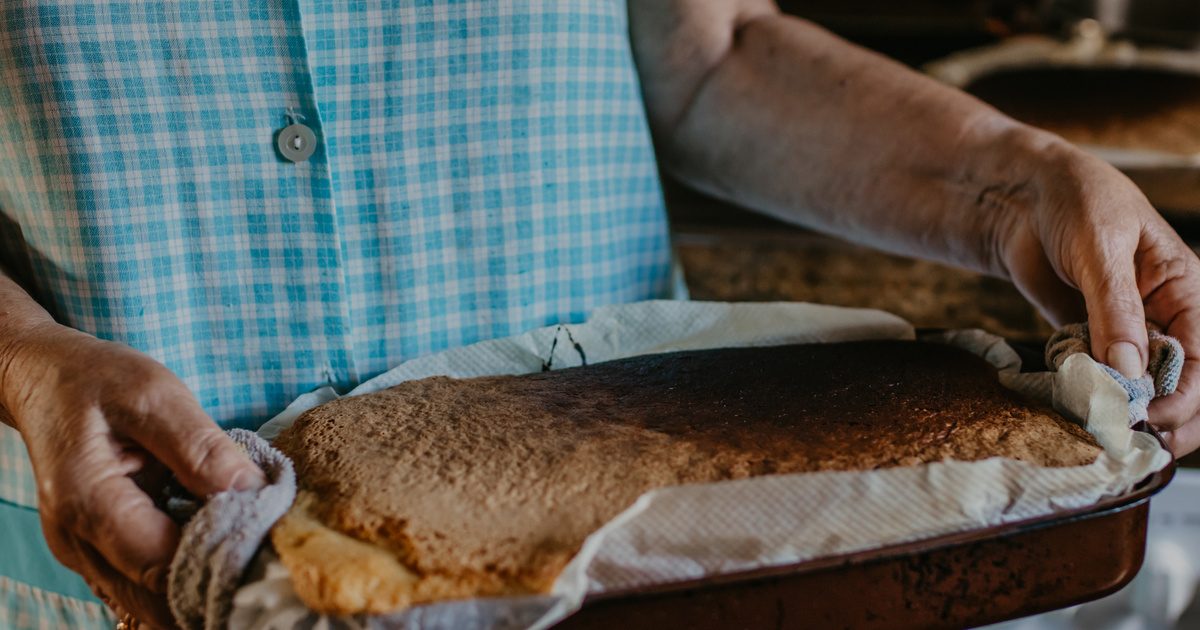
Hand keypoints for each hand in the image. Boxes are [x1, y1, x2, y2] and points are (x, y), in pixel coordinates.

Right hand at [1, 324, 264, 627]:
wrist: (47, 380)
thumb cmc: (98, 380)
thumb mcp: (155, 394)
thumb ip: (201, 447)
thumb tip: (252, 492)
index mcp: (85, 500)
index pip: (162, 560)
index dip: (221, 559)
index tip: (272, 541)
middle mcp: (76, 541)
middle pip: (156, 595)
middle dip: (216, 582)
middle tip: (270, 555)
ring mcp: (84, 553)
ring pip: (151, 600)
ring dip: (202, 583)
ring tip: (251, 550)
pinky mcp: (98, 553)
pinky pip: (145, 583)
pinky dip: (184, 574)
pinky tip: (219, 547)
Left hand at [995, 138, 1199, 454]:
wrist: (1022, 194)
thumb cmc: (1076, 201)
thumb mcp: (1100, 249)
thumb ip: (1114, 308)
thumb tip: (1129, 370)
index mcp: (1185, 290)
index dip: (1185, 395)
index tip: (1153, 417)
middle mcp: (1162, 316)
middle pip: (1179, 382)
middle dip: (1164, 415)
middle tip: (1132, 442)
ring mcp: (1125, 329)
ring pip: (1139, 386)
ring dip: (1125, 411)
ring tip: (1104, 437)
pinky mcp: (1087, 336)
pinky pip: (1097, 375)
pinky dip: (1091, 395)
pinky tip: (1076, 413)